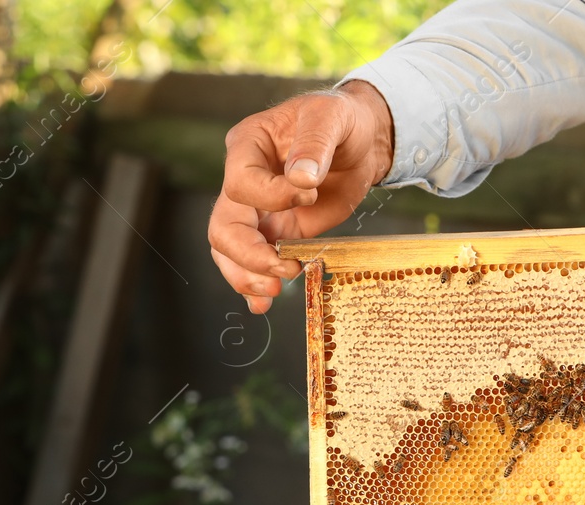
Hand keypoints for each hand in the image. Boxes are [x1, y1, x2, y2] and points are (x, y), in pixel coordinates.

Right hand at [208, 81, 393, 312]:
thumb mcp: (331, 117)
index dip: (271, 196)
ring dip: (247, 276)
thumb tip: (300, 179)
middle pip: (223, 226)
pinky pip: (254, 263)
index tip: (309, 193)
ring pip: (230, 251)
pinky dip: (254, 287)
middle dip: (249, 254)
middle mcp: (244, 181)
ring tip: (274, 292)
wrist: (360, 141)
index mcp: (247, 146)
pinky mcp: (279, 232)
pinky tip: (262, 306)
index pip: (240, 183)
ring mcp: (258, 211)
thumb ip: (314, 144)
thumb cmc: (340, 120)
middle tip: (283, 271)